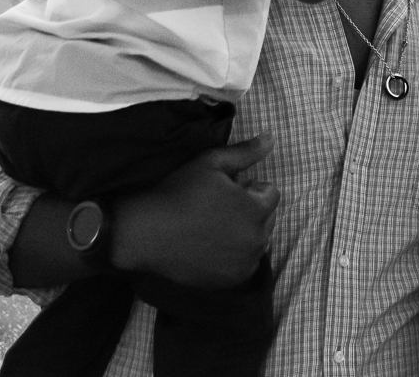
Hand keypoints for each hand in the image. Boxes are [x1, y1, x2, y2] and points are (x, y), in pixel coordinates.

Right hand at [111, 133, 279, 288]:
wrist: (145, 232)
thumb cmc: (179, 192)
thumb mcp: (211, 162)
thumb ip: (246, 152)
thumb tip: (272, 137)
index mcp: (257, 208)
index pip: (270, 194)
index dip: (247, 188)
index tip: (222, 191)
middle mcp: (258, 239)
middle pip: (267, 218)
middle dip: (249, 210)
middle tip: (216, 208)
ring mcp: (246, 262)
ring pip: (257, 240)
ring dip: (244, 232)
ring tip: (212, 226)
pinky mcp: (232, 280)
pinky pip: (246, 262)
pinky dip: (235, 255)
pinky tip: (210, 246)